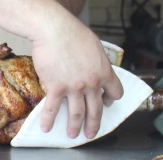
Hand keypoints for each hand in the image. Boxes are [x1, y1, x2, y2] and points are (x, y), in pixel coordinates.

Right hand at [30, 17, 123, 138]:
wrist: (53, 28)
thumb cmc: (71, 31)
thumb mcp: (94, 44)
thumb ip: (96, 59)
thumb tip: (93, 64)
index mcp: (104, 71)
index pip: (115, 92)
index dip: (110, 99)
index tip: (105, 102)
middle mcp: (92, 83)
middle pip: (96, 109)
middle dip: (93, 124)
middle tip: (90, 132)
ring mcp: (74, 87)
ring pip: (77, 113)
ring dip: (74, 126)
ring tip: (72, 134)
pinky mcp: (56, 86)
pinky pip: (53, 108)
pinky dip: (49, 119)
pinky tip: (46, 127)